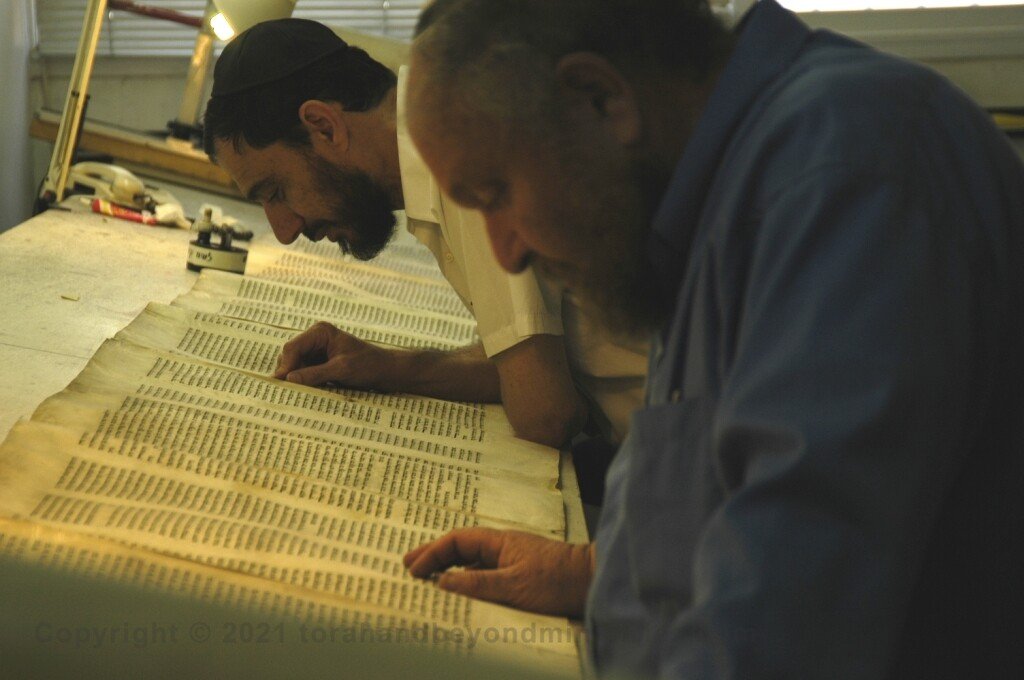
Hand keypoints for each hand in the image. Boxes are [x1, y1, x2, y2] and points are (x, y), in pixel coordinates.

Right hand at [273, 322, 394, 388]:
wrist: (385, 370)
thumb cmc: (368, 365)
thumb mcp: (341, 370)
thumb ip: (315, 374)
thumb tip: (288, 379)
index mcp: (320, 332)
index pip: (293, 347)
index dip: (285, 365)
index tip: (281, 383)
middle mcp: (315, 339)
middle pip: (290, 356)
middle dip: (288, 373)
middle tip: (286, 392)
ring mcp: (315, 351)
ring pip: (294, 366)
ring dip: (294, 379)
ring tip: (295, 394)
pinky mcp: (318, 364)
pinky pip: (303, 373)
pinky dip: (302, 383)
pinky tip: (304, 393)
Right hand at [404, 528, 593, 617]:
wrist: (592, 583)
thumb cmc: (557, 580)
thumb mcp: (513, 584)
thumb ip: (477, 583)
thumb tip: (444, 581)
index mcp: (499, 542)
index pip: (457, 541)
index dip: (433, 553)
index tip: (414, 568)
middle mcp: (503, 549)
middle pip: (461, 549)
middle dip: (434, 556)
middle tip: (408, 566)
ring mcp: (511, 563)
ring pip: (472, 564)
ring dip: (449, 571)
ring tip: (427, 581)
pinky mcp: (519, 578)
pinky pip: (486, 578)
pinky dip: (468, 584)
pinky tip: (460, 595)